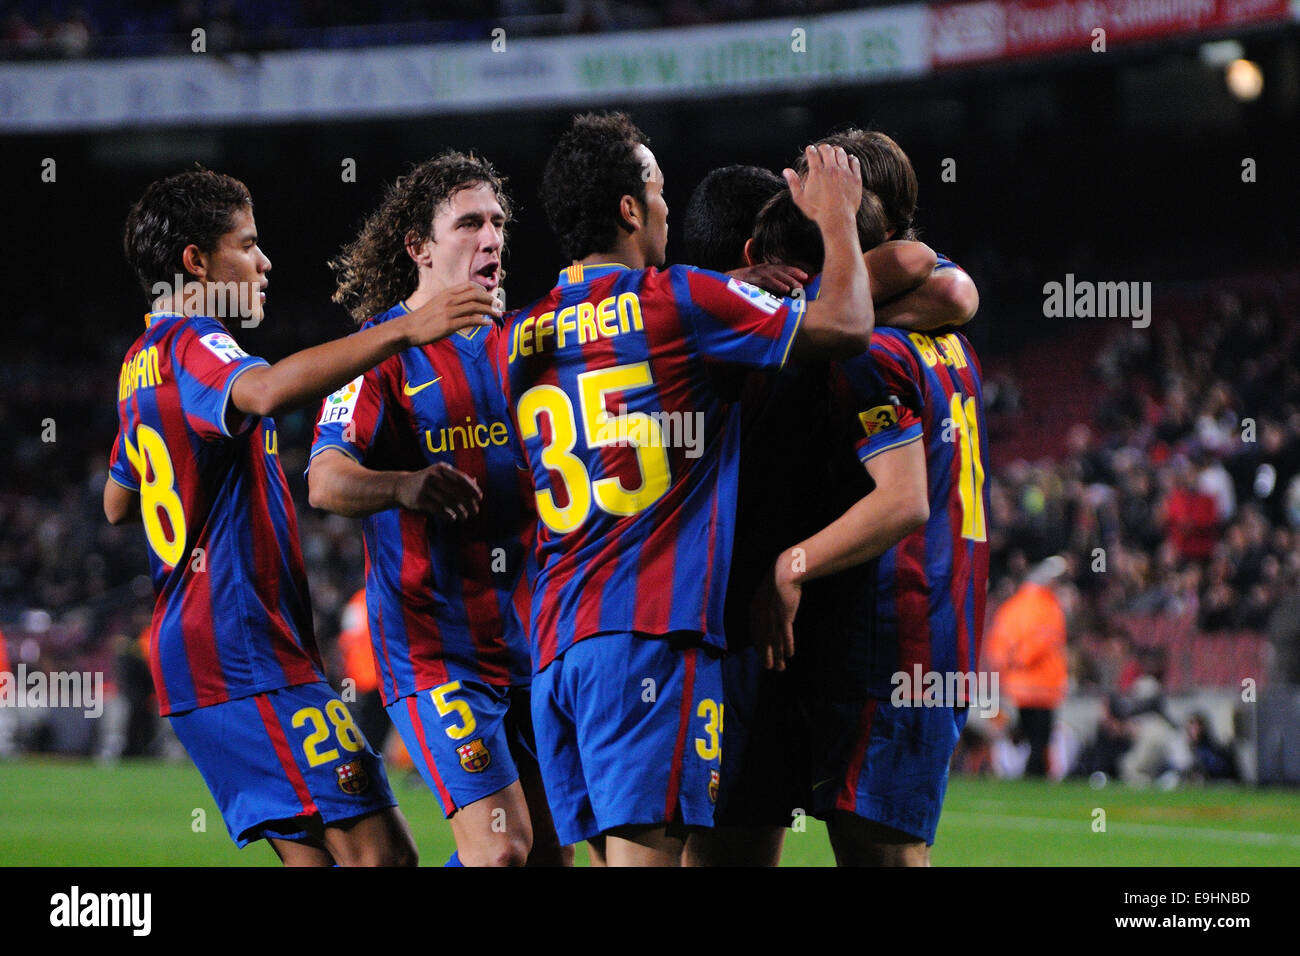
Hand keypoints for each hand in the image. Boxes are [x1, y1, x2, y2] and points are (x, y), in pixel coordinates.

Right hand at [394, 463, 482, 520]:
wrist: (401, 486)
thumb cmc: (427, 482)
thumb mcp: (440, 475)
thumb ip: (456, 479)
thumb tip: (476, 483)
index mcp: (441, 468)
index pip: (461, 478)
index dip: (472, 489)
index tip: (480, 498)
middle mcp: (433, 476)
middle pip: (456, 491)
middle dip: (468, 502)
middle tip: (475, 512)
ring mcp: (425, 487)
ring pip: (448, 501)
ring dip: (459, 511)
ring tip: (465, 517)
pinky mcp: (419, 499)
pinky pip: (437, 509)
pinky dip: (447, 515)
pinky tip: (452, 518)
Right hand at [400, 282, 499, 347]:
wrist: (409, 328)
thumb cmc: (423, 319)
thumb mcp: (436, 304)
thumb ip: (450, 302)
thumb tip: (467, 306)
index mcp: (446, 293)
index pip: (469, 286)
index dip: (483, 290)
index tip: (490, 296)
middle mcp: (449, 300)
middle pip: (475, 294)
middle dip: (490, 299)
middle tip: (499, 305)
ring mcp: (449, 311)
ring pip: (475, 306)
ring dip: (489, 310)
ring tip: (497, 314)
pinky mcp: (449, 324)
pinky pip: (470, 320)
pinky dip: (482, 321)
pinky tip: (488, 324)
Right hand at [727, 263, 808, 296]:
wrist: (720, 285)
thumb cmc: (737, 287)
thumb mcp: (753, 285)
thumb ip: (765, 287)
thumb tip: (781, 294)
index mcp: (762, 269)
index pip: (781, 268)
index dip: (793, 271)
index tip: (805, 275)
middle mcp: (760, 268)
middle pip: (781, 269)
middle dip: (794, 273)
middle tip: (805, 279)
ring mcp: (755, 272)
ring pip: (776, 275)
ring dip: (789, 280)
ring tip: (799, 287)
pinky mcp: (751, 279)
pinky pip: (767, 281)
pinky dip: (777, 284)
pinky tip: (786, 289)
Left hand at [751, 551, 801, 670]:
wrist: (784, 572)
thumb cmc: (778, 581)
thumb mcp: (767, 595)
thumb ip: (766, 606)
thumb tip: (769, 613)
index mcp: (755, 611)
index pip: (756, 634)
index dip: (760, 646)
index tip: (763, 656)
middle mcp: (761, 617)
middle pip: (764, 640)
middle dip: (767, 655)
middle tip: (769, 668)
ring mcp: (772, 617)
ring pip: (774, 641)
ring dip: (777, 656)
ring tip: (779, 668)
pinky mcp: (784, 616)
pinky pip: (786, 635)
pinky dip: (787, 645)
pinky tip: (789, 655)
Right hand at [783, 144, 860, 229]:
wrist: (837, 219)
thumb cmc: (817, 211)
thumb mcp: (800, 199)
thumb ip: (793, 183)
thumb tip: (786, 171)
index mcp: (817, 172)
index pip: (813, 153)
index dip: (810, 150)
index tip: (810, 150)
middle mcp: (831, 169)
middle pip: (827, 149)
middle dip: (823, 148)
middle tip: (822, 149)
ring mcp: (844, 172)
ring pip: (841, 153)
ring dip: (836, 150)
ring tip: (834, 152)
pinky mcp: (855, 178)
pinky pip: (854, 161)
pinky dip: (850, 158)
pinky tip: (848, 159)